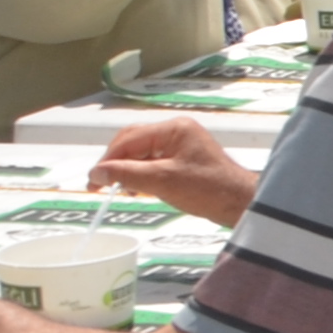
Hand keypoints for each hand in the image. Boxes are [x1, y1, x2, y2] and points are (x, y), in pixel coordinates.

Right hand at [93, 116, 259, 226]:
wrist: (240, 203)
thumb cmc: (205, 189)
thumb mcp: (162, 181)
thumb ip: (127, 174)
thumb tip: (95, 172)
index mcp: (174, 128)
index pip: (130, 138)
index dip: (108, 159)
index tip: (92, 181)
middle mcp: (177, 131)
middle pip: (134, 142)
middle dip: (116, 163)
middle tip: (100, 186)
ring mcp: (181, 145)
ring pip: (142, 153)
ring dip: (127, 170)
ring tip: (120, 190)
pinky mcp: (183, 160)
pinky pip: (153, 162)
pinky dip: (141, 175)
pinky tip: (137, 190)